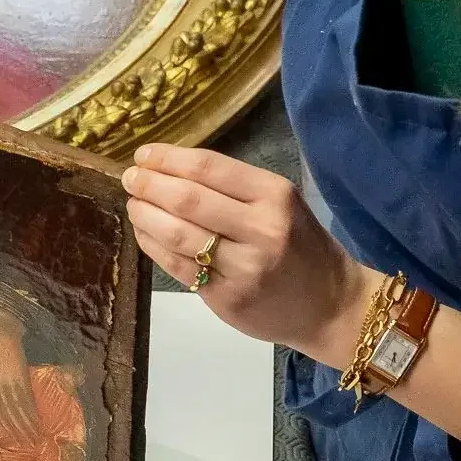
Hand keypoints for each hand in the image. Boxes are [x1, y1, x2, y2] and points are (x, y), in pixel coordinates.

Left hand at [0, 304, 39, 437]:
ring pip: (17, 410)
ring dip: (26, 426)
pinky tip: (37, 421)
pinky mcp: (19, 377)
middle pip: (6, 414)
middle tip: (27, 444)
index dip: (4, 427)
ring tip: (34, 438)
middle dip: (17, 431)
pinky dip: (31, 412)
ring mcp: (7, 383)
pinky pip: (25, 399)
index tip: (12, 439)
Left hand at [122, 145, 378, 365]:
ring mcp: (244, 266)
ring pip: (178, 234)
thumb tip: (170, 169)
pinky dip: (153, 246)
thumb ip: (234, 188)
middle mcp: (261, 228)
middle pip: (188, 199)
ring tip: (133, 205)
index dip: (168, 158)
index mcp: (275, 195)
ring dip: (145, 216)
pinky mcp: (227, 298)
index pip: (209, 167)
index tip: (143, 154)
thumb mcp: (282, 204)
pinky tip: (144, 233)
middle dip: (149, 185)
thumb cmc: (302, 247)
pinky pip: (179, 267)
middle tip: (129, 178)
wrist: (330, 305)